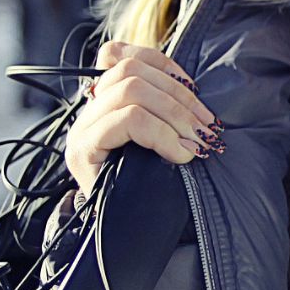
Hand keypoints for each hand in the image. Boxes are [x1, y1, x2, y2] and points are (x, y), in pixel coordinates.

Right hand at [62, 41, 222, 197]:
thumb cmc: (151, 187)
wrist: (127, 235)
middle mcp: (87, 111)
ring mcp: (83, 129)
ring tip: (196, 143)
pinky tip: (180, 154)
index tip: (195, 91)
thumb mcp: (161, 142)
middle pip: (130, 70)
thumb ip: (164, 112)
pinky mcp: (85, 150)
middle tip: (206, 128)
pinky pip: (127, 120)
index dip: (163, 64)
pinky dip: (162, 133)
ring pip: (130, 89)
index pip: (120, 54)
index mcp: (103, 101)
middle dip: (179, 96)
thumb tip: (196, 96)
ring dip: (175, 114)